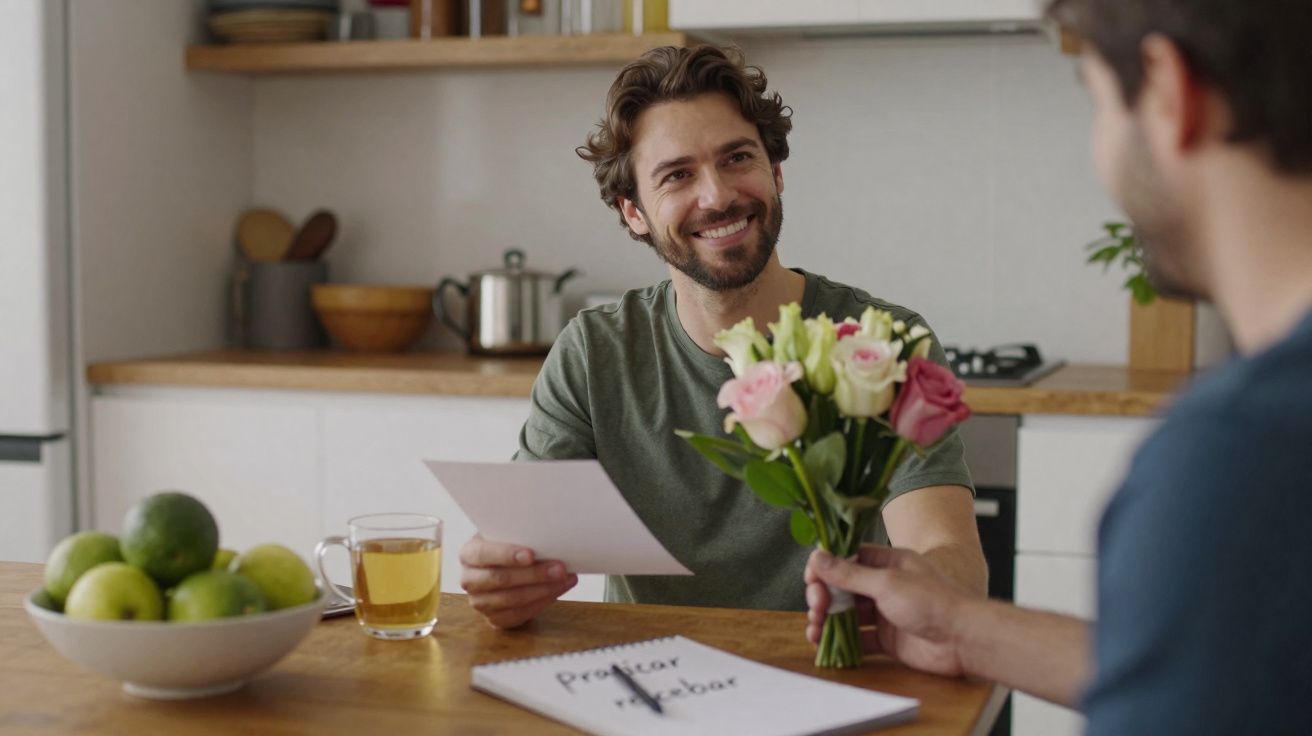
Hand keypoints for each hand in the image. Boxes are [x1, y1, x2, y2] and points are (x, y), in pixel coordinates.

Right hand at [460, 534, 577, 628]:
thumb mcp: (507, 534)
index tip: (531, 555)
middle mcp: (469, 580)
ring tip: (565, 578)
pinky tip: (558, 590)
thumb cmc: (509, 545)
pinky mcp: (494, 619)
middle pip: (500, 580)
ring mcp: (480, 603)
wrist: (505, 566)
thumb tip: (548, 534)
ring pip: (512, 600)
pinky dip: (542, 602)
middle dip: (534, 574)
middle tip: (560, 568)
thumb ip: (519, 533)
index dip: (507, 555)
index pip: (484, 554)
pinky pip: (519, 614)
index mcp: (468, 554)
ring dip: (543, 589)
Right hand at [805, 545, 971, 677]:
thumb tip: (818, 558)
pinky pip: (859, 639)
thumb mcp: (886, 583)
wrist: (964, 639)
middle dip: (824, 597)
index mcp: (887, 563)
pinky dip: (841, 642)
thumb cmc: (932, 601)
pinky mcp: (888, 639)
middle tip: (817, 608)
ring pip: (848, 614)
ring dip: (828, 621)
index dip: (826, 568)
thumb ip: (849, 574)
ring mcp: (886, 613)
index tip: (811, 580)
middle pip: (843, 588)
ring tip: (814, 630)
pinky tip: (826, 645)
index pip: (847, 559)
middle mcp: (885, 586)